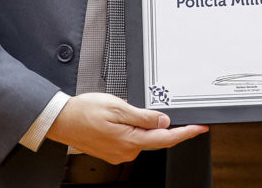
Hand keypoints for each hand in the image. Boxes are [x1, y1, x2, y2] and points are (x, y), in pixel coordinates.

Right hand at [48, 93, 206, 163]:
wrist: (62, 120)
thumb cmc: (85, 112)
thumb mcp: (119, 107)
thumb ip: (144, 116)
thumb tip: (164, 121)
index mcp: (130, 141)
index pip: (166, 138)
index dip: (186, 132)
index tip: (200, 128)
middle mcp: (126, 152)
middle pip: (155, 138)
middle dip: (158, 123)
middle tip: (146, 108)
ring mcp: (119, 154)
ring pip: (141, 138)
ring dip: (141, 124)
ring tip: (121, 109)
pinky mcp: (112, 152)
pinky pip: (130, 139)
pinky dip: (131, 128)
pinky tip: (119, 119)